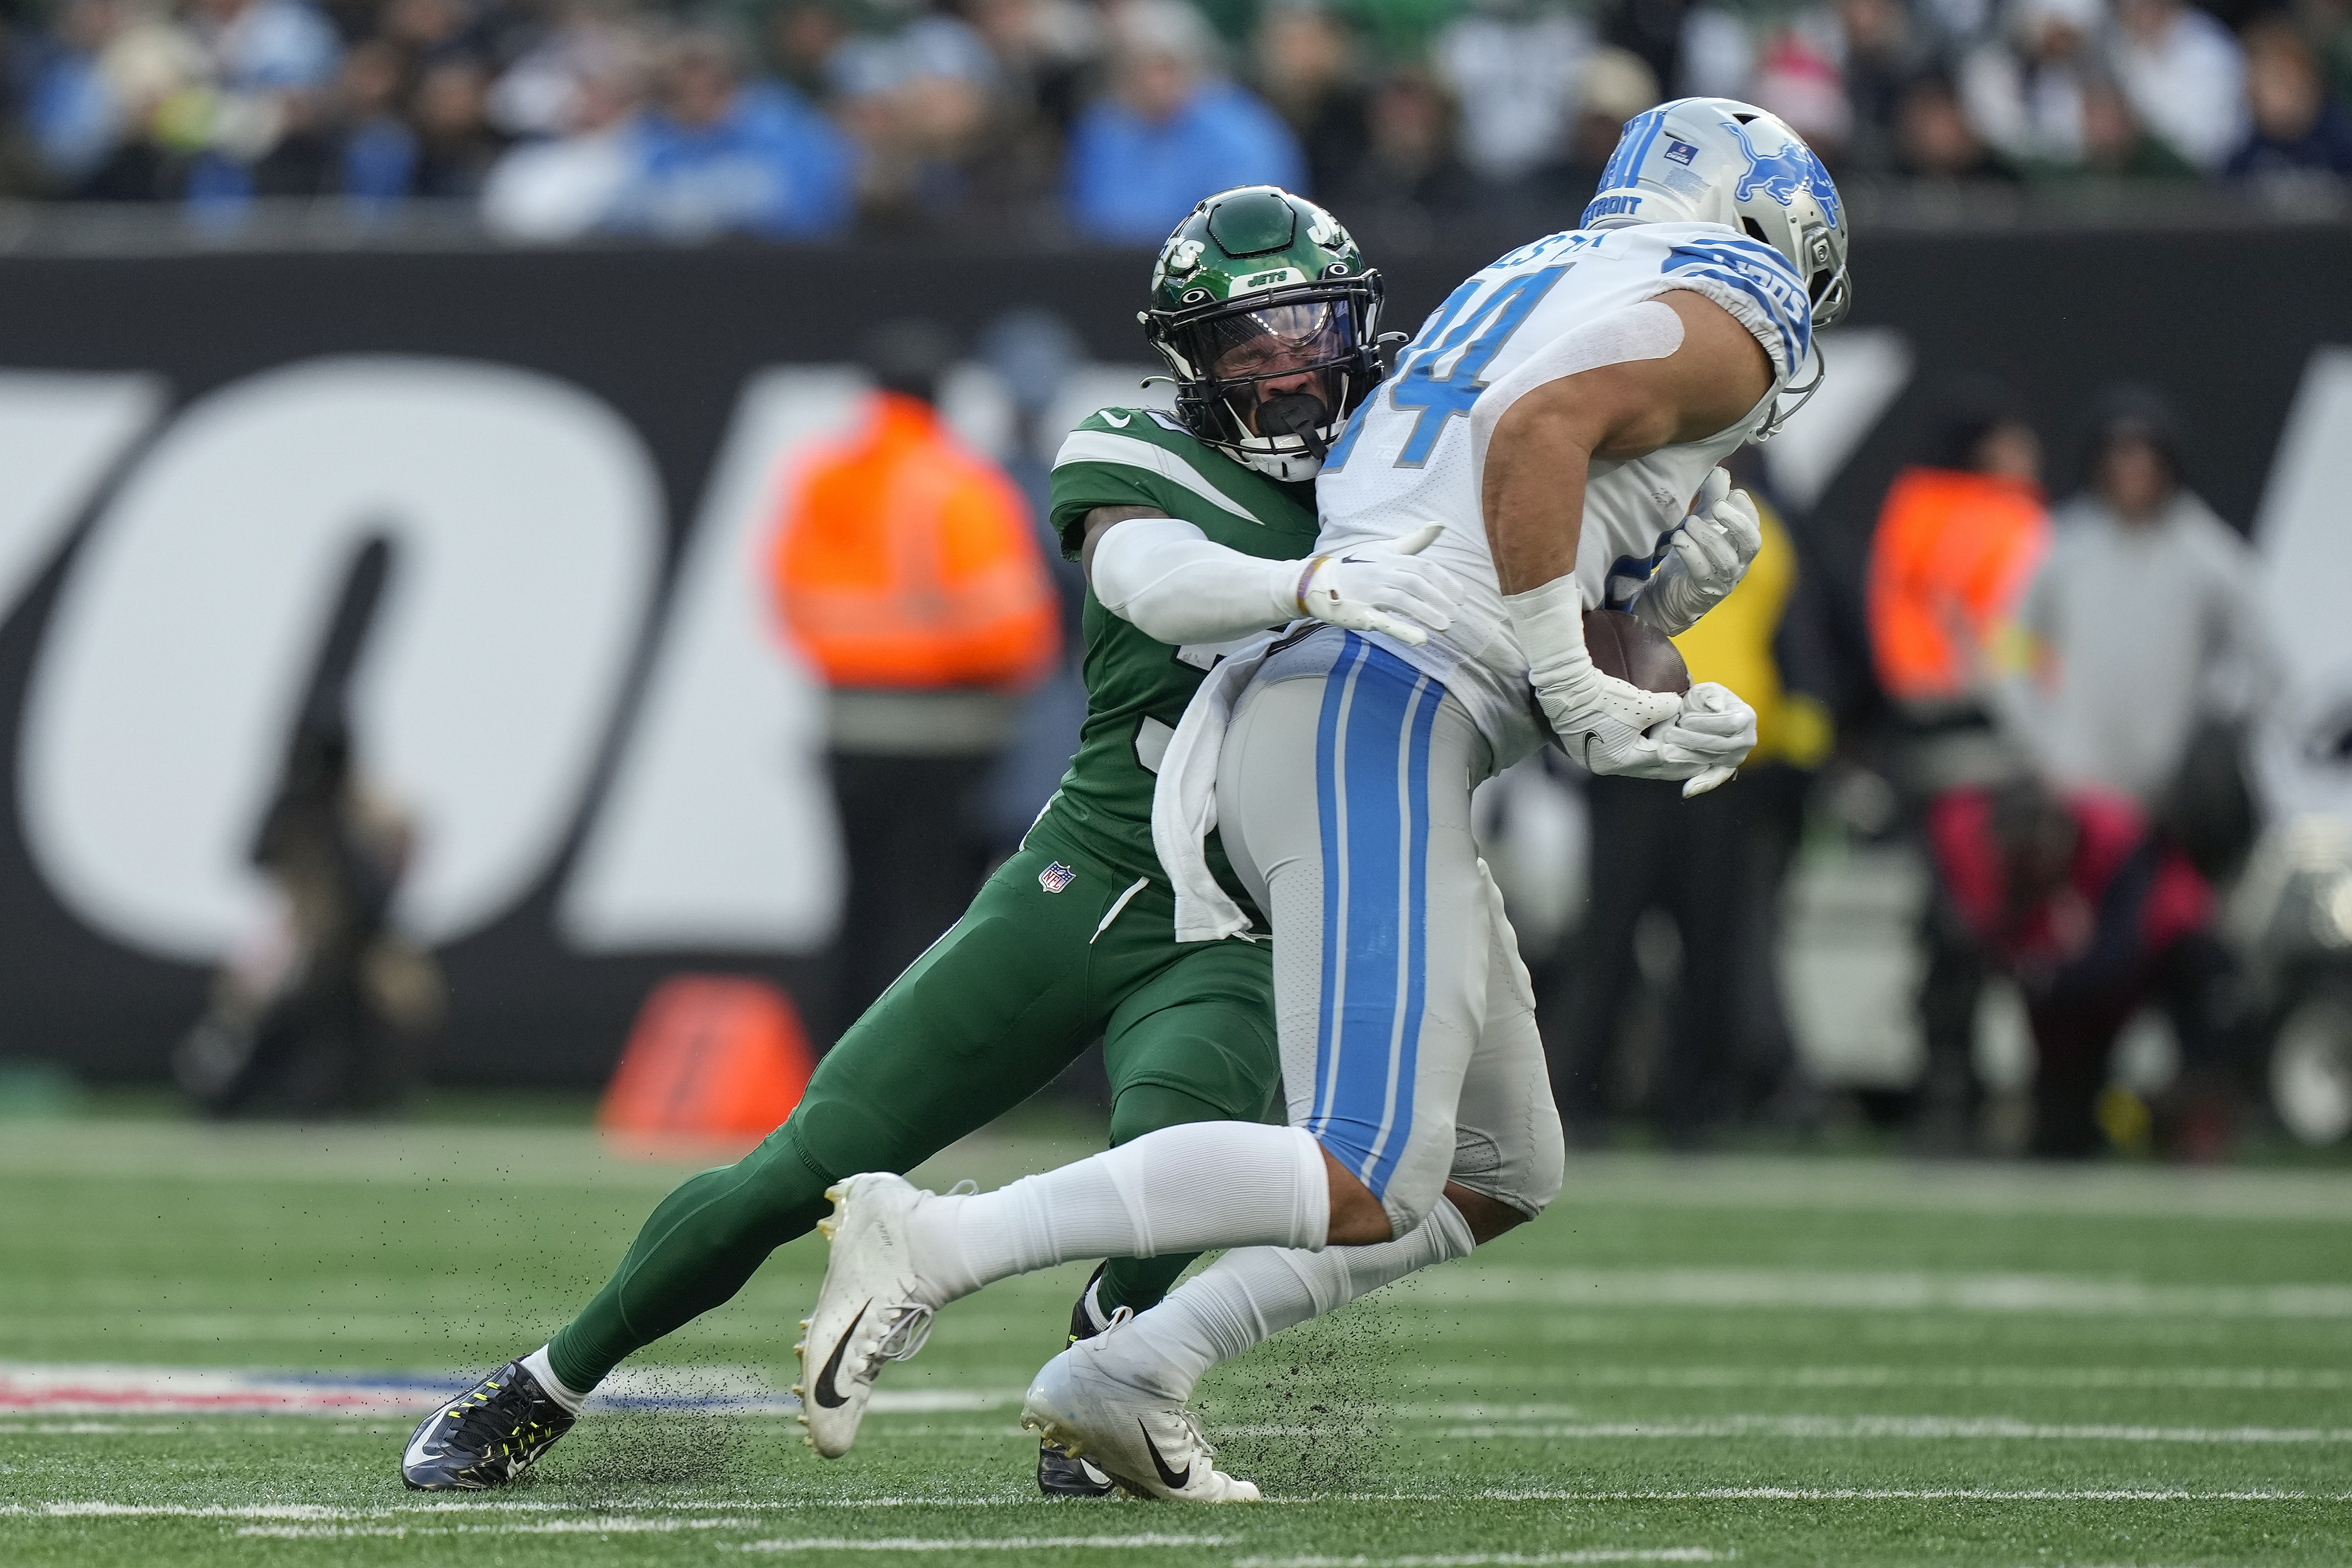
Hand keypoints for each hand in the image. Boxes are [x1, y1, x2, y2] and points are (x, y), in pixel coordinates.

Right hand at [1296, 523, 1466, 646]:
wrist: (1319, 582)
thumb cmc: (1357, 567)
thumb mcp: (1385, 550)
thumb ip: (1414, 542)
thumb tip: (1439, 524)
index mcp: (1390, 559)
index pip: (1423, 566)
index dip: (1445, 581)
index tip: (1461, 595)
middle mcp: (1382, 573)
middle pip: (1416, 583)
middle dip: (1439, 598)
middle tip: (1456, 613)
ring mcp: (1371, 594)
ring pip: (1404, 601)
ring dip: (1427, 614)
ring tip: (1446, 626)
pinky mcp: (1361, 613)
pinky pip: (1384, 621)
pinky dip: (1403, 631)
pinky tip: (1421, 640)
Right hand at [1537, 666, 1686, 777]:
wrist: (1564, 686)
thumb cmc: (1602, 696)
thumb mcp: (1643, 703)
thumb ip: (1667, 708)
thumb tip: (1677, 707)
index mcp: (1620, 760)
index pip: (1661, 761)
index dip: (1684, 756)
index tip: (1701, 753)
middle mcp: (1606, 765)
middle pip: (1647, 769)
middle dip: (1672, 765)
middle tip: (1694, 763)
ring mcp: (1593, 758)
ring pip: (1633, 763)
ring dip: (1653, 758)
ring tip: (1672, 754)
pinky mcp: (1586, 747)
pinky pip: (1620, 754)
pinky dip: (1637, 750)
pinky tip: (1645, 744)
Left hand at [1630, 469, 1762, 636]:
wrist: (1668, 596)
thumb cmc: (1690, 557)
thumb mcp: (1702, 524)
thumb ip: (1712, 499)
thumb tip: (1720, 471)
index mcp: (1740, 546)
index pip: (1754, 526)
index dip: (1746, 508)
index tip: (1732, 492)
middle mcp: (1737, 564)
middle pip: (1752, 543)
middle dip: (1737, 522)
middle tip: (1718, 506)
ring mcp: (1722, 580)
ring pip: (1726, 559)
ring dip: (1708, 537)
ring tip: (1689, 523)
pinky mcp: (1703, 591)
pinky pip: (1702, 572)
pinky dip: (1691, 553)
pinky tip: (1679, 539)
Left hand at [1656, 682, 1757, 796]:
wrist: (1699, 715)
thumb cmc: (1703, 700)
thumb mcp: (1706, 691)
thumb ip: (1711, 696)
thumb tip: (1716, 707)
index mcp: (1746, 717)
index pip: (1729, 723)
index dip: (1706, 722)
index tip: (1685, 720)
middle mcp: (1747, 739)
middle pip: (1720, 744)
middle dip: (1693, 740)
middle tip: (1670, 736)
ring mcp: (1737, 756)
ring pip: (1713, 759)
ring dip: (1690, 757)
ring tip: (1667, 752)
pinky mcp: (1725, 768)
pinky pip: (1715, 778)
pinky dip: (1702, 784)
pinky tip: (1687, 790)